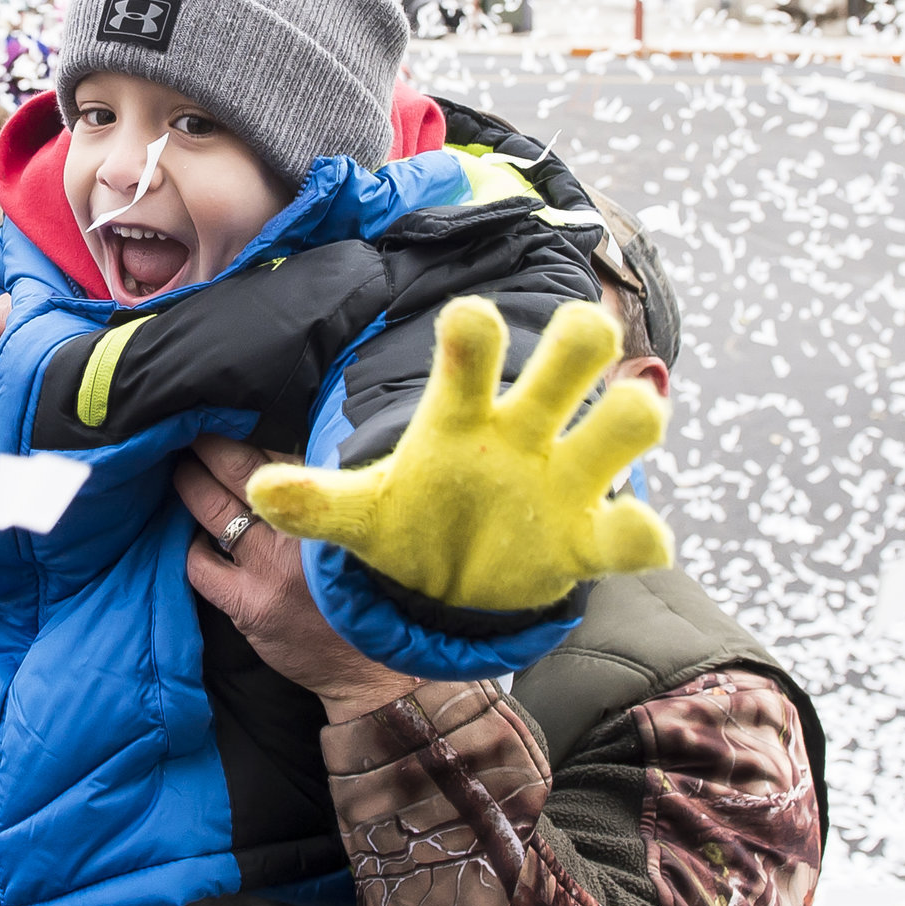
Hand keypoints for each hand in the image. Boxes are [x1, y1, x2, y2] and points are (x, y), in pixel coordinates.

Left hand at [179, 436, 421, 721]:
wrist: (371, 671)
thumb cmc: (362, 594)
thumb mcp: (353, 533)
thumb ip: (322, 498)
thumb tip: (278, 450)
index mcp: (331, 507)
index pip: (280, 453)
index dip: (247, 431)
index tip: (224, 414)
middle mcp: (301, 532)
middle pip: (241, 472)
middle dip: (209, 445)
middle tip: (187, 426)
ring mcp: (270, 570)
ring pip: (213, 512)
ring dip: (189, 484)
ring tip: (178, 468)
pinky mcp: (248, 606)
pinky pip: (201, 566)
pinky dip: (190, 547)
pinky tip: (192, 538)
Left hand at [247, 297, 669, 612]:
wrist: (452, 587)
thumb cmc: (413, 522)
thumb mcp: (362, 514)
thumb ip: (318, 501)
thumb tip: (262, 492)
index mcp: (462, 414)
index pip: (472, 355)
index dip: (475, 335)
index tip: (469, 317)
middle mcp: (525, 431)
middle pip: (568, 363)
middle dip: (579, 342)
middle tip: (583, 328)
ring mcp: (565, 481)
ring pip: (620, 429)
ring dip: (629, 416)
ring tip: (632, 408)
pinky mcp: (589, 539)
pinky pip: (628, 534)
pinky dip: (642, 531)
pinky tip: (643, 532)